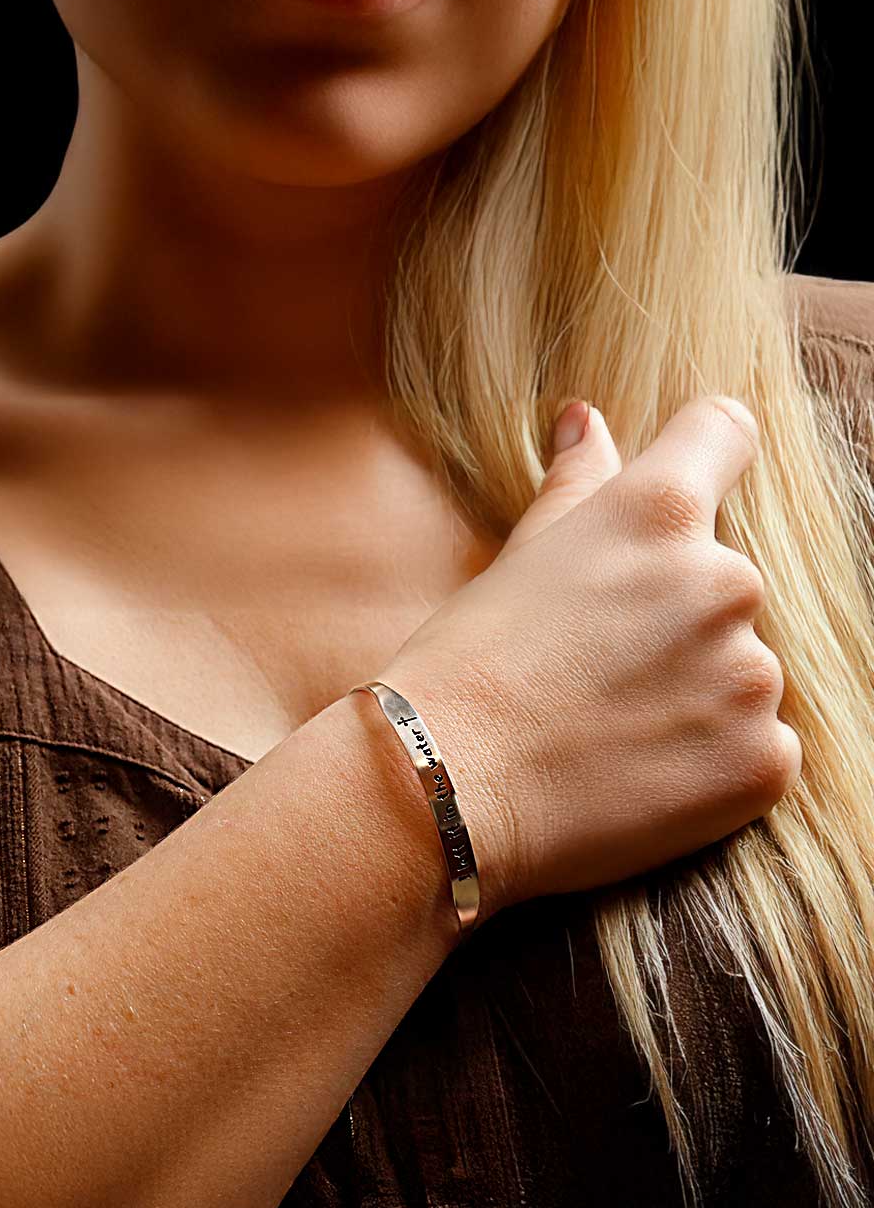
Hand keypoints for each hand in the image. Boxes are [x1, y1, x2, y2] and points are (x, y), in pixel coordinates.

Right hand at [384, 397, 800, 919]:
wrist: (444, 789)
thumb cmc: (464, 668)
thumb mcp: (519, 558)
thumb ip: (577, 482)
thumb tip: (586, 419)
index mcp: (660, 513)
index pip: (724, 436)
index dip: (705, 462)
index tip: (676, 513)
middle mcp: (723, 580)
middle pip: (726, 584)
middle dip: (677, 623)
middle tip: (596, 675)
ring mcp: (752, 674)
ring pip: (744, 673)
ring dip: (698, 697)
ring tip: (611, 735)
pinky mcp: (763, 759)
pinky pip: (759, 749)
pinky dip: (713, 764)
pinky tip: (640, 778)